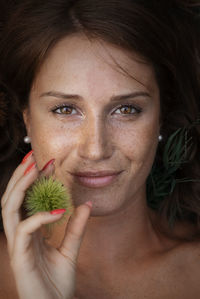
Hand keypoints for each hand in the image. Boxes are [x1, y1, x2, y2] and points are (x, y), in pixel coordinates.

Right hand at [1, 152, 91, 298]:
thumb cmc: (57, 283)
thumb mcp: (70, 250)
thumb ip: (76, 228)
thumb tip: (86, 205)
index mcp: (28, 231)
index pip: (25, 199)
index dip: (33, 180)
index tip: (48, 163)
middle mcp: (19, 234)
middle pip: (11, 198)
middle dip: (21, 176)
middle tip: (35, 157)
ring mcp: (17, 244)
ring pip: (8, 208)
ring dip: (20, 186)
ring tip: (34, 169)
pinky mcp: (19, 256)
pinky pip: (24, 229)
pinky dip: (40, 217)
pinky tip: (58, 211)